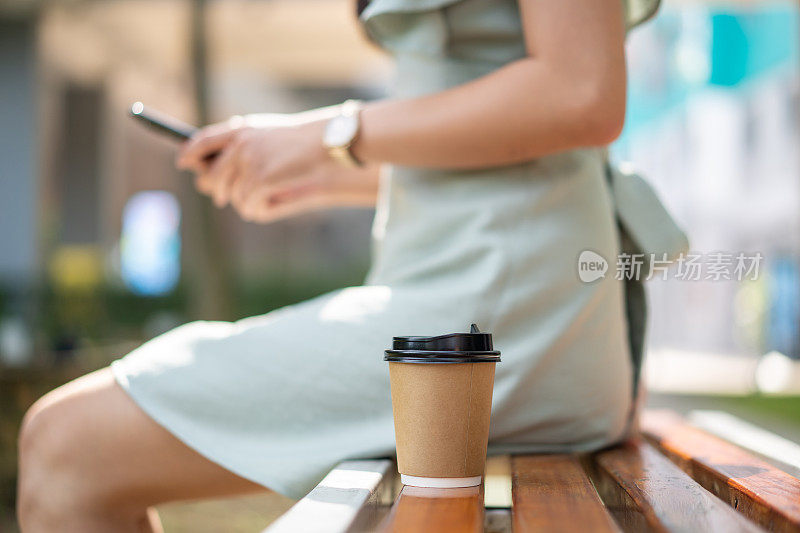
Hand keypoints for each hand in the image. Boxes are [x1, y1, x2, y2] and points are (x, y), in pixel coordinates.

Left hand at [176, 114, 378, 222]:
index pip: (202, 139)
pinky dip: (258, 209)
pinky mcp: (260, 179)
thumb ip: (243, 148)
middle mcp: (240, 145)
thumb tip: (214, 175)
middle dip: (218, 191)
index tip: (182, 162)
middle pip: (211, 178)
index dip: (189, 152)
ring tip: (262, 198)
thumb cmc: (300, 143)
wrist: (325, 144)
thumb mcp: (267, 137)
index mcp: (240, 130)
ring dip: (245, 202)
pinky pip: (248, 205)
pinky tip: (271, 203)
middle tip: (223, 198)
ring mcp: (249, 162)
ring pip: (232, 197)